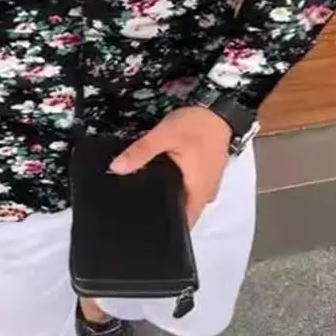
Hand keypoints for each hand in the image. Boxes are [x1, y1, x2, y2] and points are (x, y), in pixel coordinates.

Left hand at [109, 106, 231, 228]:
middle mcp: (205, 195)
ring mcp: (207, 184)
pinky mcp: (205, 174)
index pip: (181, 224)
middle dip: (159, 210)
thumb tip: (116, 169)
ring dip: (167, 196)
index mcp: (198, 194)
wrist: (219, 108)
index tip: (139, 225)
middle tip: (132, 205)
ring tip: (141, 192)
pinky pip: (187, 187)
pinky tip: (158, 177)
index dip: (161, 227)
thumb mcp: (164, 135)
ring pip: (183, 199)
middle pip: (180, 212)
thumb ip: (140, 152)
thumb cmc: (197, 125)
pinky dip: (174, 184)